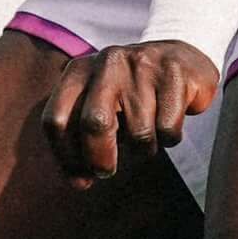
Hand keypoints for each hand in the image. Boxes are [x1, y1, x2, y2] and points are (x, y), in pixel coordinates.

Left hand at [45, 41, 220, 183]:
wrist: (180, 56)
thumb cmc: (131, 94)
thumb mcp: (98, 104)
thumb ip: (81, 138)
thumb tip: (80, 182)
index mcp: (79, 70)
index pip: (57, 120)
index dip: (66, 157)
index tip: (82, 178)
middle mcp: (108, 63)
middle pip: (94, 123)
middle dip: (100, 158)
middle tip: (106, 171)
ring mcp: (143, 65)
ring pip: (139, 132)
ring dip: (143, 148)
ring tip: (147, 134)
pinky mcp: (175, 73)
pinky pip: (168, 128)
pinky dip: (169, 138)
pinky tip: (168, 121)